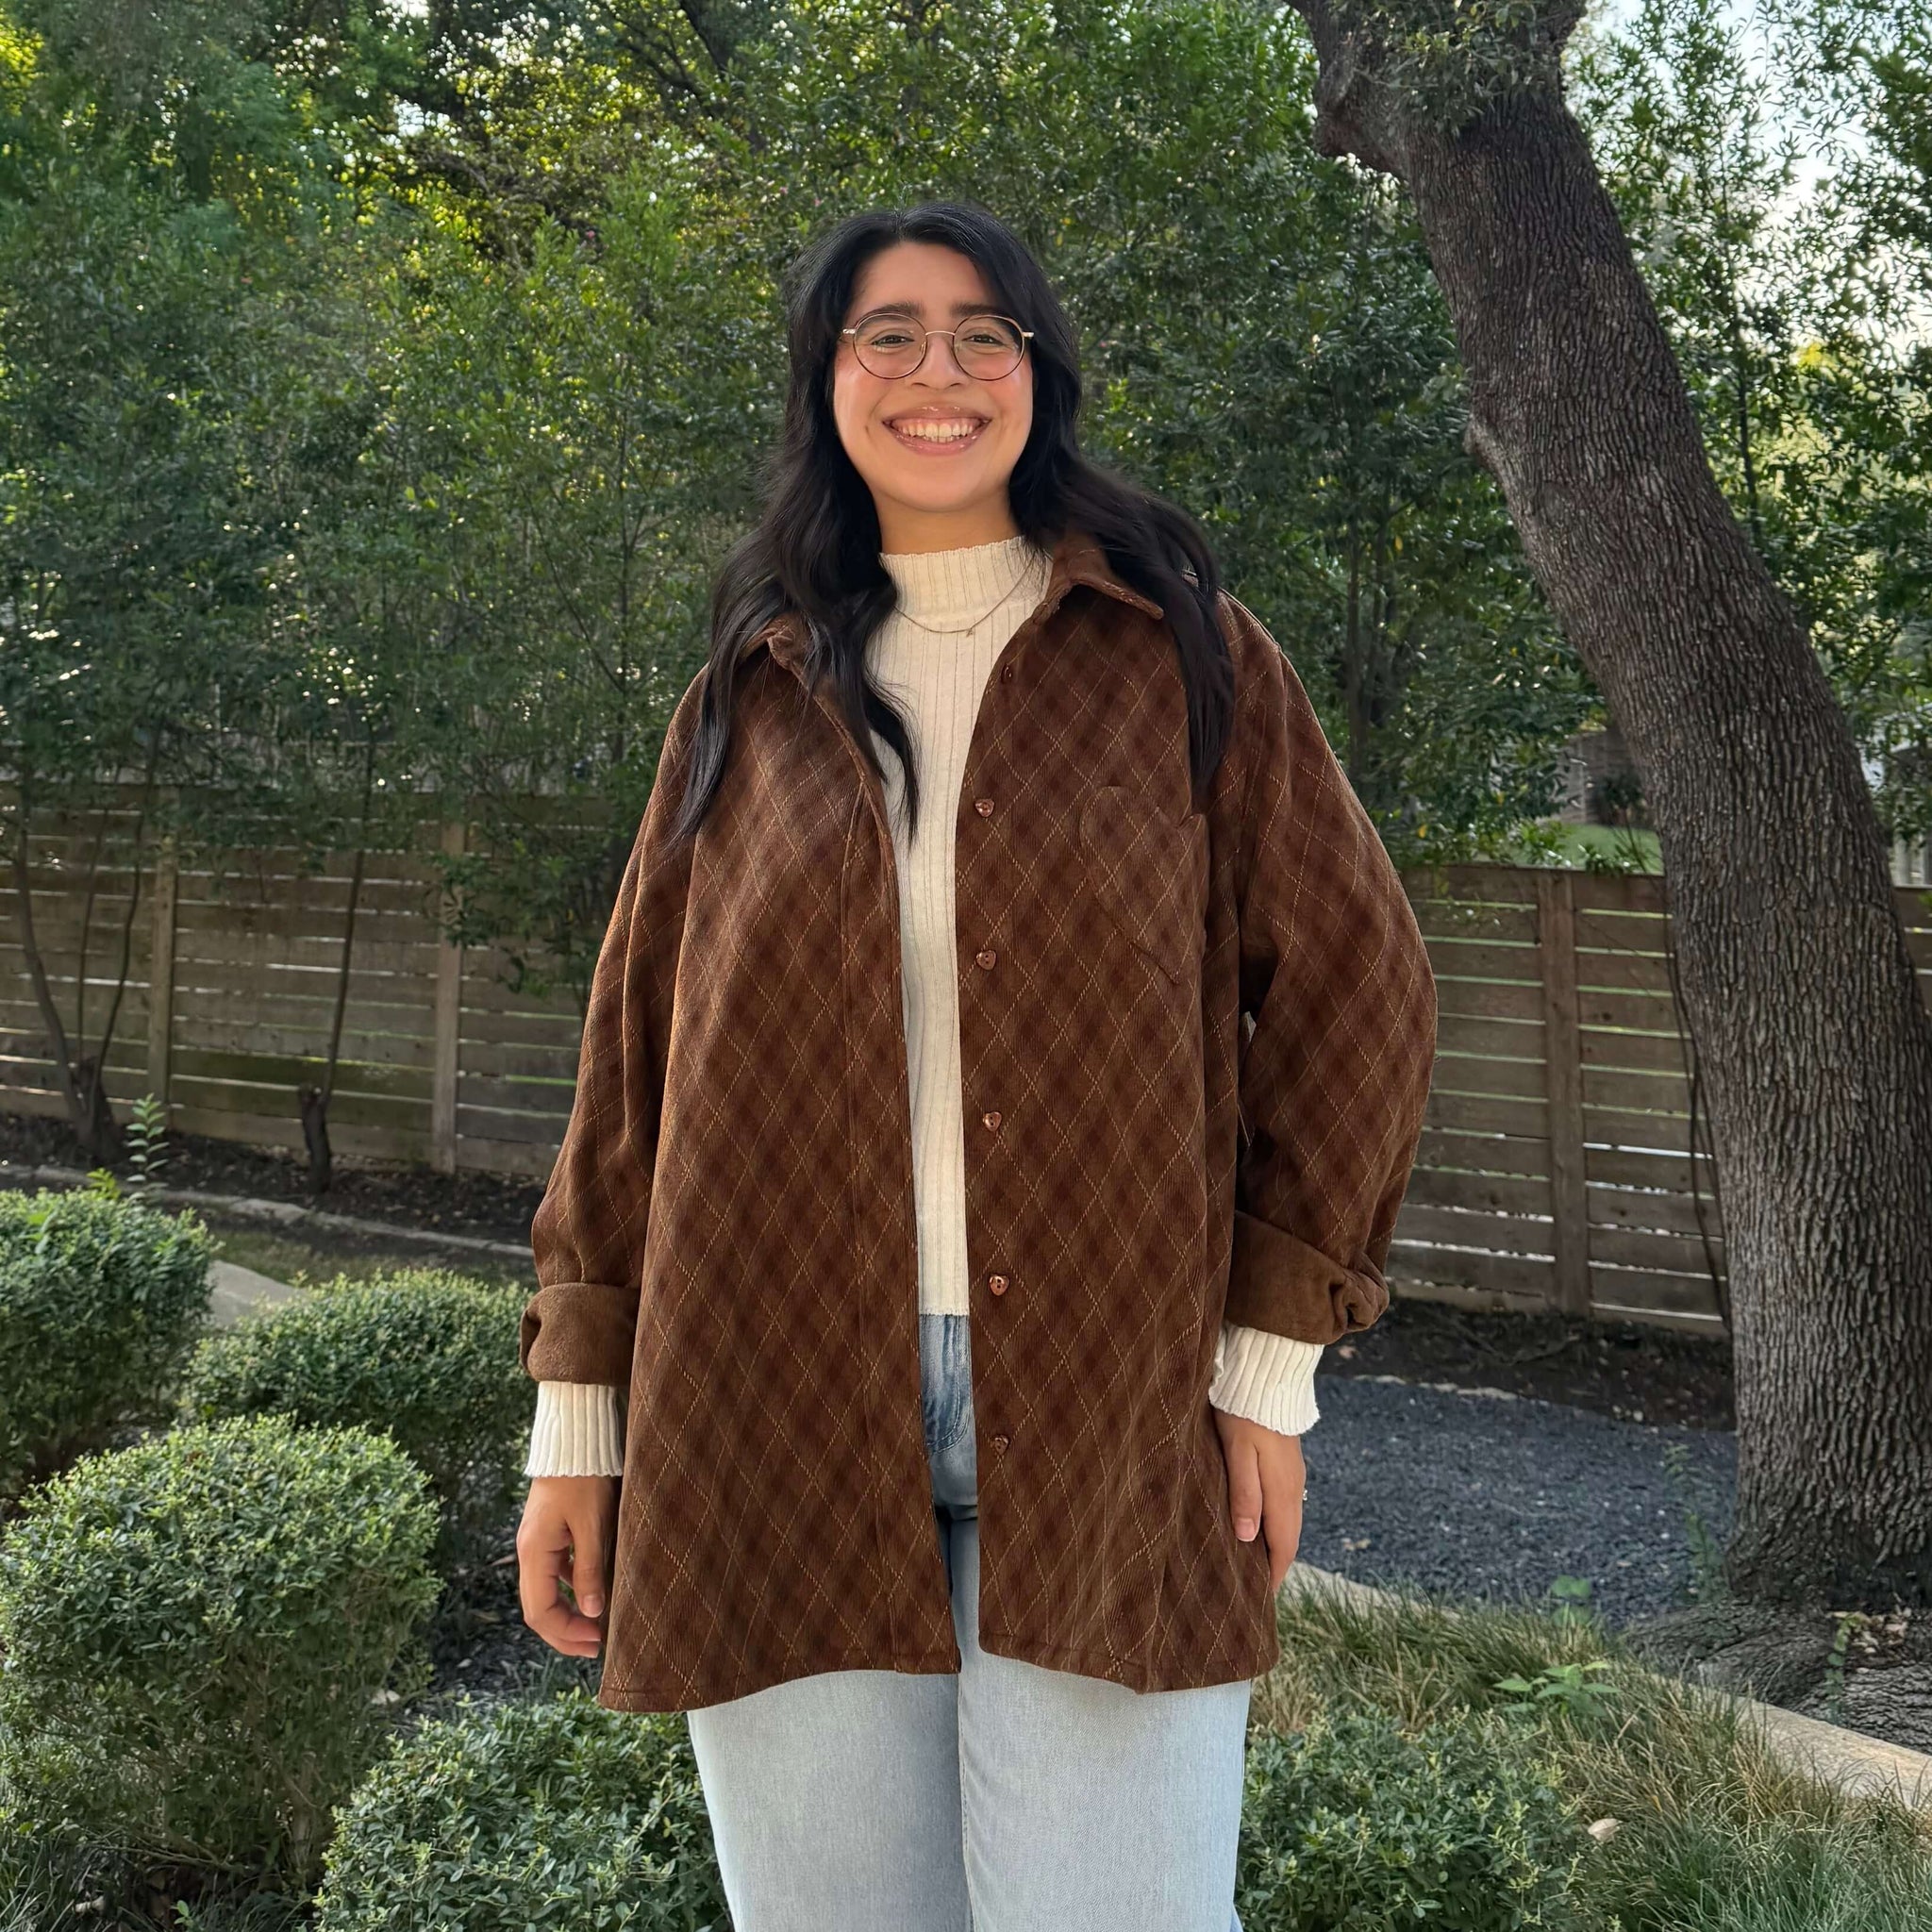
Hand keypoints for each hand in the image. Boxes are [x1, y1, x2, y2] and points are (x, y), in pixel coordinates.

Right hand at [518, 1474, 617, 1656]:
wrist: (573, 1441)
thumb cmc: (584, 1479)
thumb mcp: (592, 1525)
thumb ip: (589, 1568)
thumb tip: (592, 1612)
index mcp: (534, 1553)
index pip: (540, 1612)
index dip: (565, 1634)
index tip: (595, 1643)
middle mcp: (528, 1552)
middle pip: (538, 1608)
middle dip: (565, 1632)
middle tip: (596, 1647)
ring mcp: (536, 1543)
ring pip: (545, 1592)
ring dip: (567, 1614)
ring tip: (596, 1628)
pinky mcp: (548, 1534)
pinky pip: (554, 1573)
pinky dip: (570, 1591)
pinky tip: (592, 1594)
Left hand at [1211, 1407, 1304, 1593]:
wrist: (1267, 1376)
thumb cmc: (1244, 1412)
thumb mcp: (1237, 1453)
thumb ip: (1243, 1494)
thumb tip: (1245, 1538)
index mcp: (1282, 1492)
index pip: (1283, 1546)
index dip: (1272, 1574)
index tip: (1259, 1600)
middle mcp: (1293, 1488)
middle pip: (1289, 1538)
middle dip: (1275, 1565)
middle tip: (1255, 1590)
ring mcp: (1294, 1475)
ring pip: (1288, 1522)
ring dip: (1275, 1545)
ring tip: (1253, 1564)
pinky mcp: (1288, 1464)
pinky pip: (1285, 1505)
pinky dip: (1276, 1524)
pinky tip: (1258, 1525)